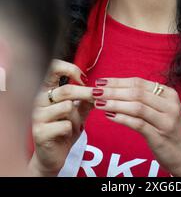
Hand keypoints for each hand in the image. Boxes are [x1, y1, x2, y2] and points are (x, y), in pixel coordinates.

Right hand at [29, 60, 93, 176]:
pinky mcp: (39, 131)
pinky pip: (65, 125)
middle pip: (66, 90)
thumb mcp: (78, 111)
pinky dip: (72, 130)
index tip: (84, 79)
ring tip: (75, 126)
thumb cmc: (64, 129)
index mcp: (46, 90)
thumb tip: (99, 87)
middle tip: (98, 98)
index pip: (53, 68)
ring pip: (67, 107)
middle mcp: (37, 100)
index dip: (70, 69)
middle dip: (86, 93)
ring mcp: (36, 115)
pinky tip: (66, 135)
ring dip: (77, 118)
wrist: (52, 156)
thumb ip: (86, 98)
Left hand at [92, 77, 180, 176]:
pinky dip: (122, 118)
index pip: (139, 82)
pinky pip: (137, 124)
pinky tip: (109, 116)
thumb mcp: (161, 110)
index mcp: (169, 93)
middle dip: (113, 90)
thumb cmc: (168, 130)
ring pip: (136, 107)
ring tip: (98, 103)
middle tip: (95, 91)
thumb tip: (115, 88)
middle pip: (136, 92)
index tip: (101, 81)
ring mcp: (166, 120)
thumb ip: (144, 99)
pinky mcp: (160, 136)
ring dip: (115, 103)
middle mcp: (169, 104)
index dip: (118, 81)